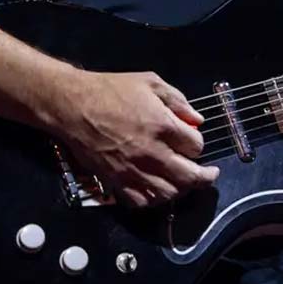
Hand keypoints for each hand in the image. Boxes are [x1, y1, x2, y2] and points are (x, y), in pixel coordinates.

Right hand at [49, 70, 218, 206]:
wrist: (72, 106)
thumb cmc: (111, 90)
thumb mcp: (150, 82)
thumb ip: (178, 101)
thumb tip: (197, 120)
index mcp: (163, 126)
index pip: (196, 146)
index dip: (198, 144)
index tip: (192, 140)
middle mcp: (151, 152)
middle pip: (189, 176)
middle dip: (204, 177)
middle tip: (209, 175)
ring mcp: (133, 170)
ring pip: (168, 193)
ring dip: (180, 190)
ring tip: (183, 183)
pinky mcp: (115, 181)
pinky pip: (140, 201)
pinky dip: (153, 200)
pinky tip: (157, 190)